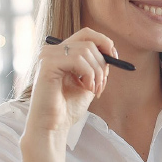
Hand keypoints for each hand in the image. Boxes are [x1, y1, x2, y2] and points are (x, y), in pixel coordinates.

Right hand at [21, 28, 116, 161]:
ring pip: (86, 51)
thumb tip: (111, 52)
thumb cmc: (67, 109)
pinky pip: (77, 60)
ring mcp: (47, 56)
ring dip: (97, 72)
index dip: (104, 42)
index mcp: (60, 53)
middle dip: (102, 64)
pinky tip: (86, 88)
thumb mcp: (88, 83)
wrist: (53, 127)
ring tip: (94, 90)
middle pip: (88, 42)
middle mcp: (51, 51)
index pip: (86, 34)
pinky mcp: (47, 64)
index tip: (115, 57)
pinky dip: (89, 74)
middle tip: (102, 84)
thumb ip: (96, 66)